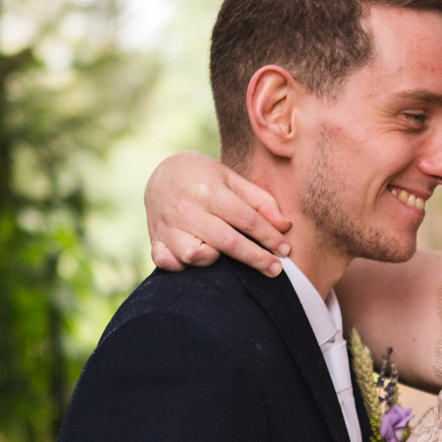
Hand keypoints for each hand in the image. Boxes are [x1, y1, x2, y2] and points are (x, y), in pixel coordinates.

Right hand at [144, 152, 292, 275]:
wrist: (161, 172)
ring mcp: (168, 225)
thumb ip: (260, 202)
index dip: (269, 237)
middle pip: (227, 241)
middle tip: (276, 270)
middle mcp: (187, 208)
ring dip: (213, 260)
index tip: (285, 250)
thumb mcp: (232, 180)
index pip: (246, 219)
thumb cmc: (204, 178)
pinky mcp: (155, 239)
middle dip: (256, 258)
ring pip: (194, 255)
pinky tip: (192, 260)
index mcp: (209, 189)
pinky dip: (179, 266)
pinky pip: (165, 262)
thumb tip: (285, 226)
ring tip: (222, 254)